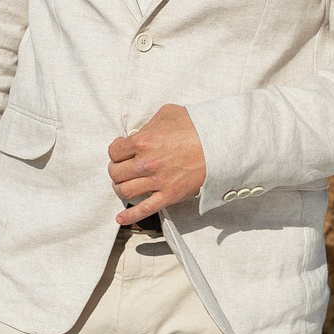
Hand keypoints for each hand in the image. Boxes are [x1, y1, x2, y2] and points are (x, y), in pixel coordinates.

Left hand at [108, 104, 205, 224]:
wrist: (219, 144)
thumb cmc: (195, 125)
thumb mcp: (167, 114)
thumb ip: (149, 124)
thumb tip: (140, 132)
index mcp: (142, 141)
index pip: (114, 151)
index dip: (116, 150)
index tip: (121, 150)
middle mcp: (146, 163)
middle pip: (116, 173)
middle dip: (116, 170)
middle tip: (122, 167)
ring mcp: (157, 182)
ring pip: (125, 192)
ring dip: (120, 188)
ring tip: (124, 184)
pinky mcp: (169, 196)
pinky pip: (144, 209)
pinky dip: (130, 216)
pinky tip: (120, 219)